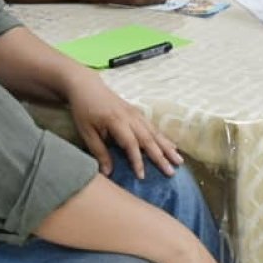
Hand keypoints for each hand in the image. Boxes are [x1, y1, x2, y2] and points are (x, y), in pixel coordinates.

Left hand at [66, 74, 183, 178]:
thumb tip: (108, 173)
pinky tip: (172, 146)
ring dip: (167, 147)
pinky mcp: (137, 112)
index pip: (131, 144)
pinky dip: (163, 137)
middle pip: (148, 138)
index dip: (137, 160)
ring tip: (178, 161)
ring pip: (154, 132)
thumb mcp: (86, 132)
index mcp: (116, 121)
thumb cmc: (84, 109)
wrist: (87, 86)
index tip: (142, 176)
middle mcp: (130, 117)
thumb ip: (99, 151)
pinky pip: (153, 126)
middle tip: (172, 172)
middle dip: (161, 156)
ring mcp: (135, 113)